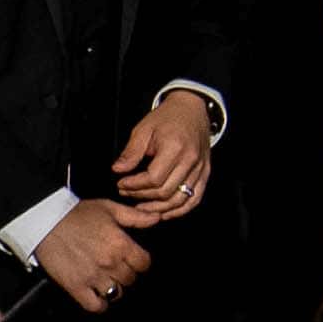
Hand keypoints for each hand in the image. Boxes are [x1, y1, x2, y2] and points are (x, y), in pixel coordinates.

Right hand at [35, 198, 150, 308]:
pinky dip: (99, 304)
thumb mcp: (109, 208)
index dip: (140, 262)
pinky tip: (96, 295)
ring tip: (106, 280)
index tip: (133, 260)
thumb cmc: (77, 213)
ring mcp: (93, 277)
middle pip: (130, 279)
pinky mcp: (76, 287)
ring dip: (113, 288)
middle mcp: (110, 262)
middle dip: (126, 273)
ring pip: (116, 293)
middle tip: (116, 268)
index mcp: (120, 244)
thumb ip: (135, 216)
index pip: (144, 264)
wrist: (46, 221)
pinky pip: (96, 306)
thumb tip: (156, 219)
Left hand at [108, 92, 214, 219]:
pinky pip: (195, 199)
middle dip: (142, 196)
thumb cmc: (167, 117)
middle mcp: (190, 160)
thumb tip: (118, 170)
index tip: (121, 184)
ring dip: (159, 208)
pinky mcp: (205, 173)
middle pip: (165, 191)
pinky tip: (164, 212)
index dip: (135, 185)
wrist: (192, 109)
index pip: (153, 178)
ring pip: (180, 200)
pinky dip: (180, 210)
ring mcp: (200, 169)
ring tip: (141, 207)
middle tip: (127, 193)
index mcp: (174, 148)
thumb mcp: (144, 129)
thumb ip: (131, 152)